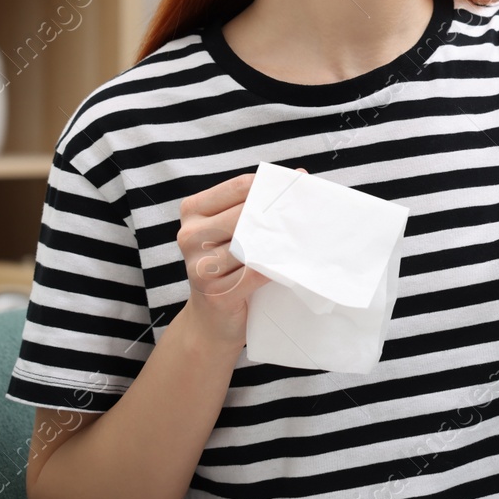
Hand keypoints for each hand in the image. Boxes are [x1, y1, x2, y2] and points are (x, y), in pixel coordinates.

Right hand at [175, 167, 303, 348]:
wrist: (211, 321)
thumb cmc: (229, 268)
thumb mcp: (232, 231)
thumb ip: (255, 206)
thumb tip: (300, 176)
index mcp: (192, 211)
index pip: (239, 187)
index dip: (271, 185)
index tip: (299, 185)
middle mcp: (189, 235)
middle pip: (245, 215)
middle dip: (279, 214)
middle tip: (309, 214)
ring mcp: (199, 265)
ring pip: (251, 245)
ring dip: (281, 243)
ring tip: (305, 238)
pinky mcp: (214, 293)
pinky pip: (255, 273)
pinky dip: (277, 268)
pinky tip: (292, 264)